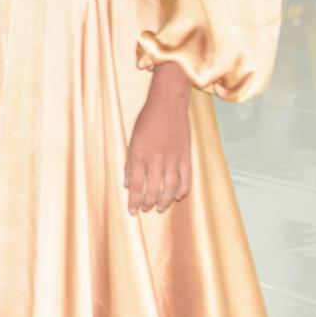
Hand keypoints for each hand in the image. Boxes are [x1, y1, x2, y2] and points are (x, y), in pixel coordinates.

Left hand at [124, 62, 191, 214]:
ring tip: (159, 207)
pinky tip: (176, 196)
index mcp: (139, 155)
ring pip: (169, 189)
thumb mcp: (132, 140)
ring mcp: (173, 159)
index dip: (134, 201)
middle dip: (147, 203)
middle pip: (152, 190)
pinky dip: (181, 191)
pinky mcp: (187, 157)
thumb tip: (128, 184)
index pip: (136, 186)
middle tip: (145, 209)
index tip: (132, 212)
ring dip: (164, 201)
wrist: (168, 105)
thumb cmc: (146, 121)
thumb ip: (130, 163)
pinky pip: (186, 180)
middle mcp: (156, 160)